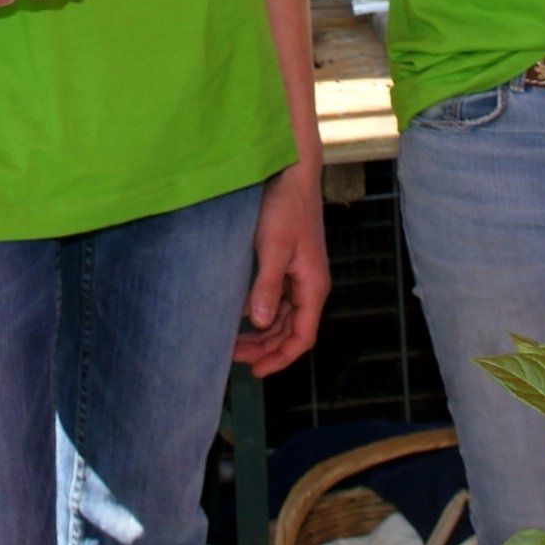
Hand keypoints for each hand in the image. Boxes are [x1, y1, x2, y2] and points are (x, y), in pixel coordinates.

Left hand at [234, 162, 329, 375]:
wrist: (292, 173)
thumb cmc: (285, 207)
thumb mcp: (274, 248)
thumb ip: (267, 286)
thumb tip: (261, 323)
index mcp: (313, 287)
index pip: (302, 338)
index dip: (280, 359)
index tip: (254, 371)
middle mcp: (310, 285)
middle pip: (292, 331)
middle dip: (265, 349)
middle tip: (232, 356)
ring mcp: (301, 274)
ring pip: (284, 317)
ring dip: (263, 333)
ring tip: (234, 341)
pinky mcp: (290, 263)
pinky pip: (278, 299)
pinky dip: (262, 312)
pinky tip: (240, 313)